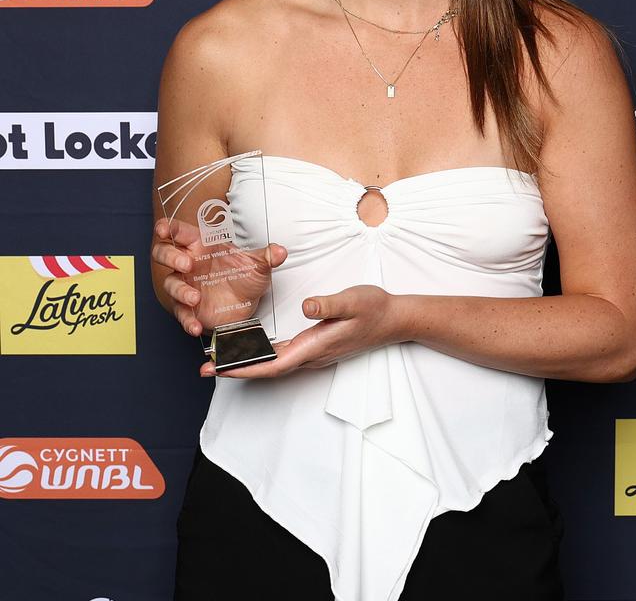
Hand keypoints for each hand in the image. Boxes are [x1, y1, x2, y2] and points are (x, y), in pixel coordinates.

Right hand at [152, 217, 286, 336]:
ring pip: (171, 284)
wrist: (247, 304)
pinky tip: (195, 325)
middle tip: (186, 264)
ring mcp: (187, 285)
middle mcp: (190, 264)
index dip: (167, 227)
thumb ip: (268, 256)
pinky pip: (181, 314)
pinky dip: (186, 320)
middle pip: (165, 253)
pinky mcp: (190, 308)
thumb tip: (281, 251)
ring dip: (180, 290)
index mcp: (201, 245)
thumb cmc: (245, 276)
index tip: (163, 229)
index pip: (179, 231)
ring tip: (195, 297)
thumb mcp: (259, 265)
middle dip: (171, 256)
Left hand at [202, 285, 404, 377]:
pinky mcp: (316, 346)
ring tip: (220, 359)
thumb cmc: (374, 308)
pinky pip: (283, 357)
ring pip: (274, 364)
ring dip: (247, 364)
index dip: (244, 368)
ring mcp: (314, 353)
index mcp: (316, 345)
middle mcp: (312, 354)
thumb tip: (305, 307)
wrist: (394, 319)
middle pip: (268, 369)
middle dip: (236, 370)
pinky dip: (262, 356)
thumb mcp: (354, 300)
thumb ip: (329, 304)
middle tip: (205, 367)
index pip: (273, 364)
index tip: (219, 369)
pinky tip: (251, 350)